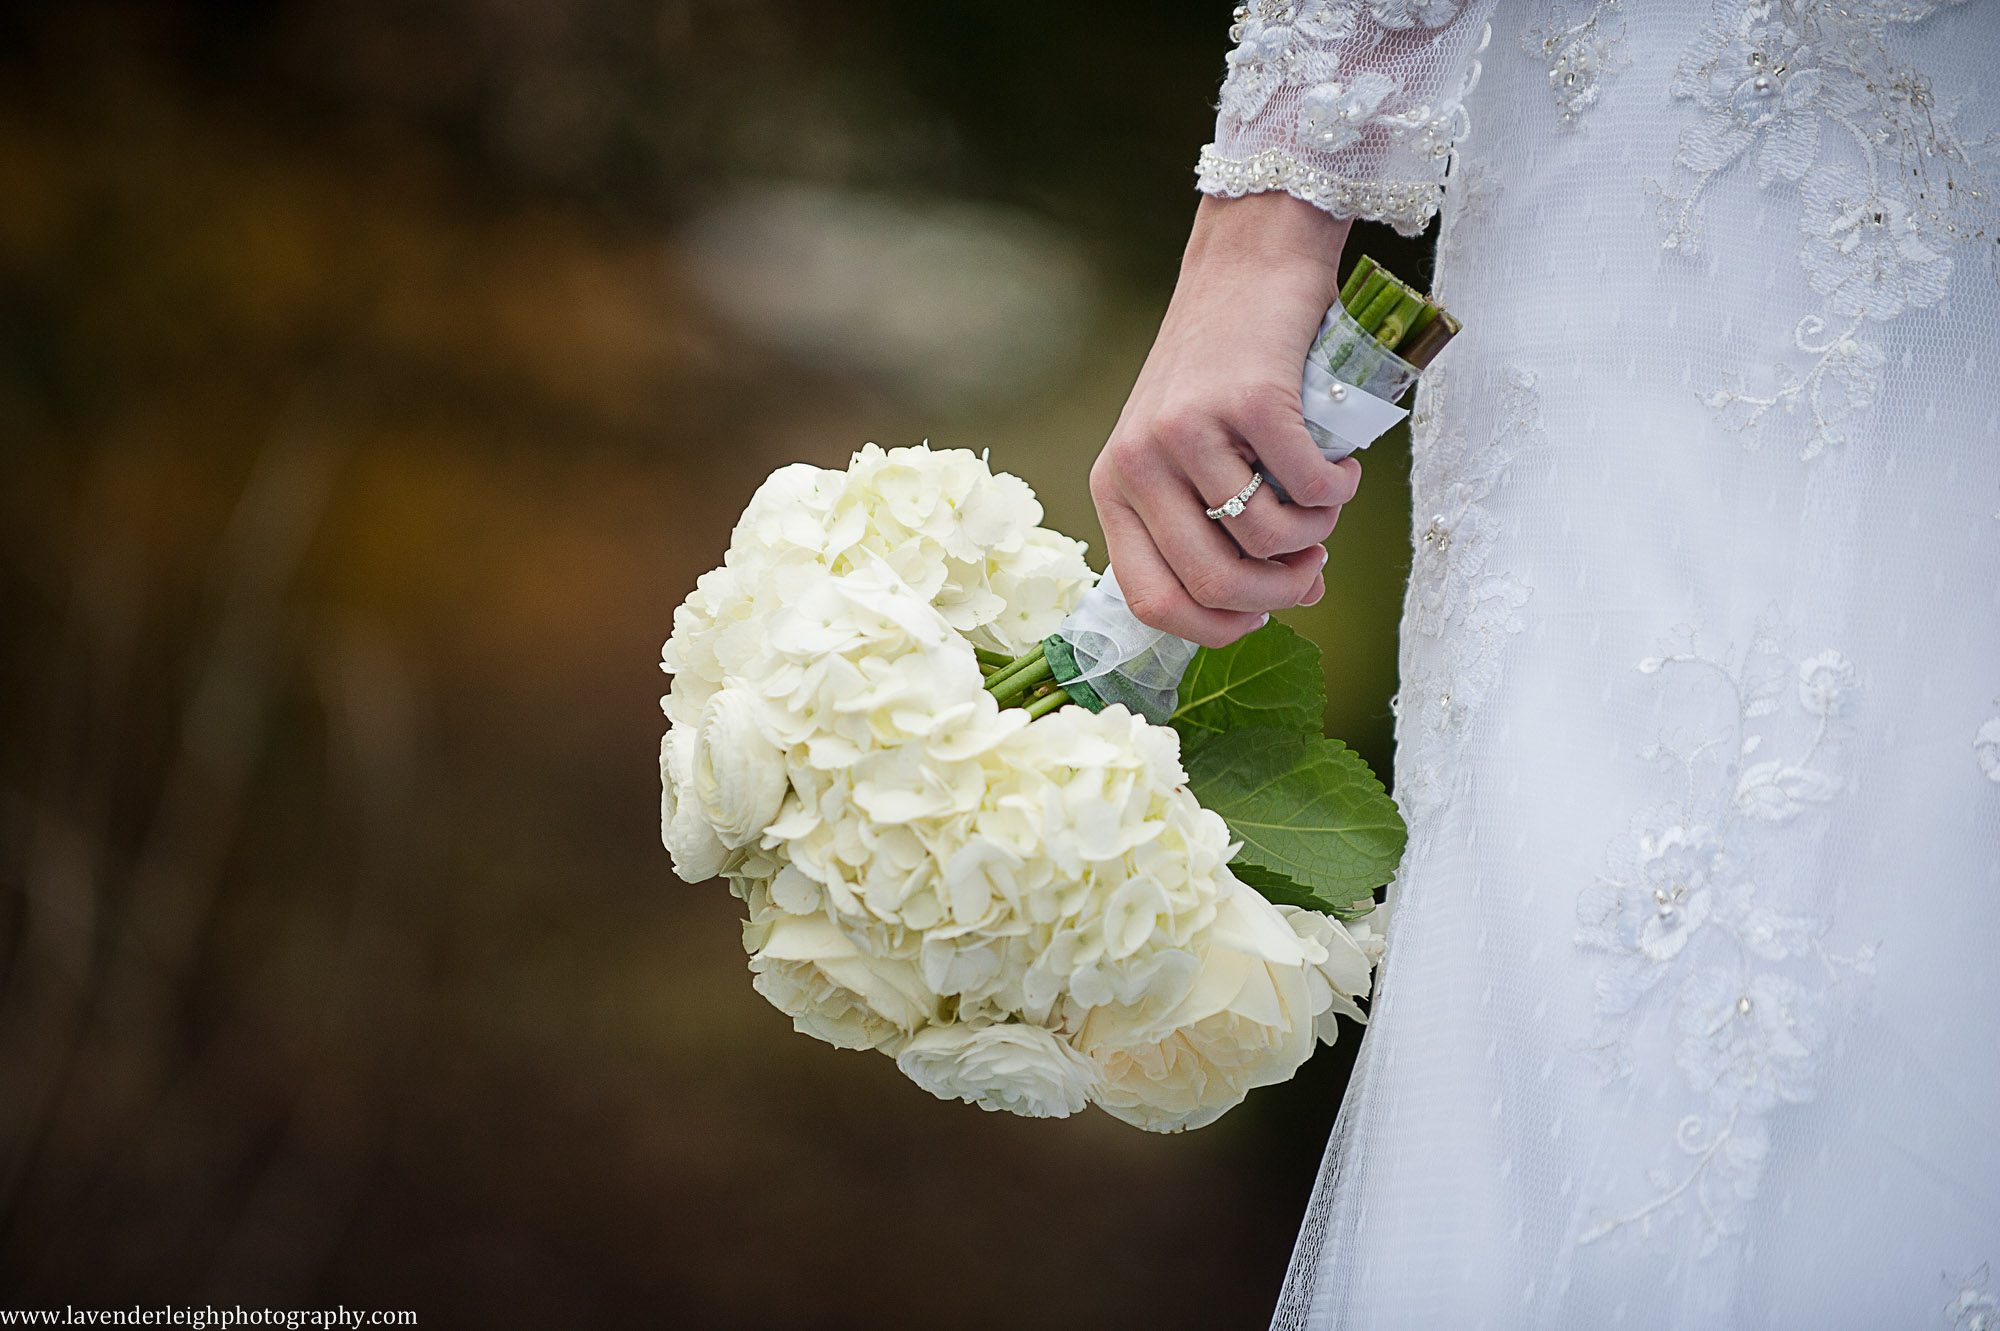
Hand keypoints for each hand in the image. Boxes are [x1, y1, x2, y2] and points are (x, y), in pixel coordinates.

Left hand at [1090, 193, 1362, 647]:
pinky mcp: (1246, 399)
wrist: (1247, 266)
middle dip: (1278, 594)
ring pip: (1265, 538)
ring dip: (1315, 534)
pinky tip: (1340, 468)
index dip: (1215, 628)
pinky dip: (1337, 490)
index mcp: (1115, 487)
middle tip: (1312, 567)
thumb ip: (1224, 527)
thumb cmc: (1225, 370)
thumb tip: (1297, 597)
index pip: (1151, 600)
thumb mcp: (1194, 454)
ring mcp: (1187, 430)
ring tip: (1325, 501)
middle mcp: (1138, 462)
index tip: (1260, 614)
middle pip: (1212, 582)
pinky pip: (1306, 486)